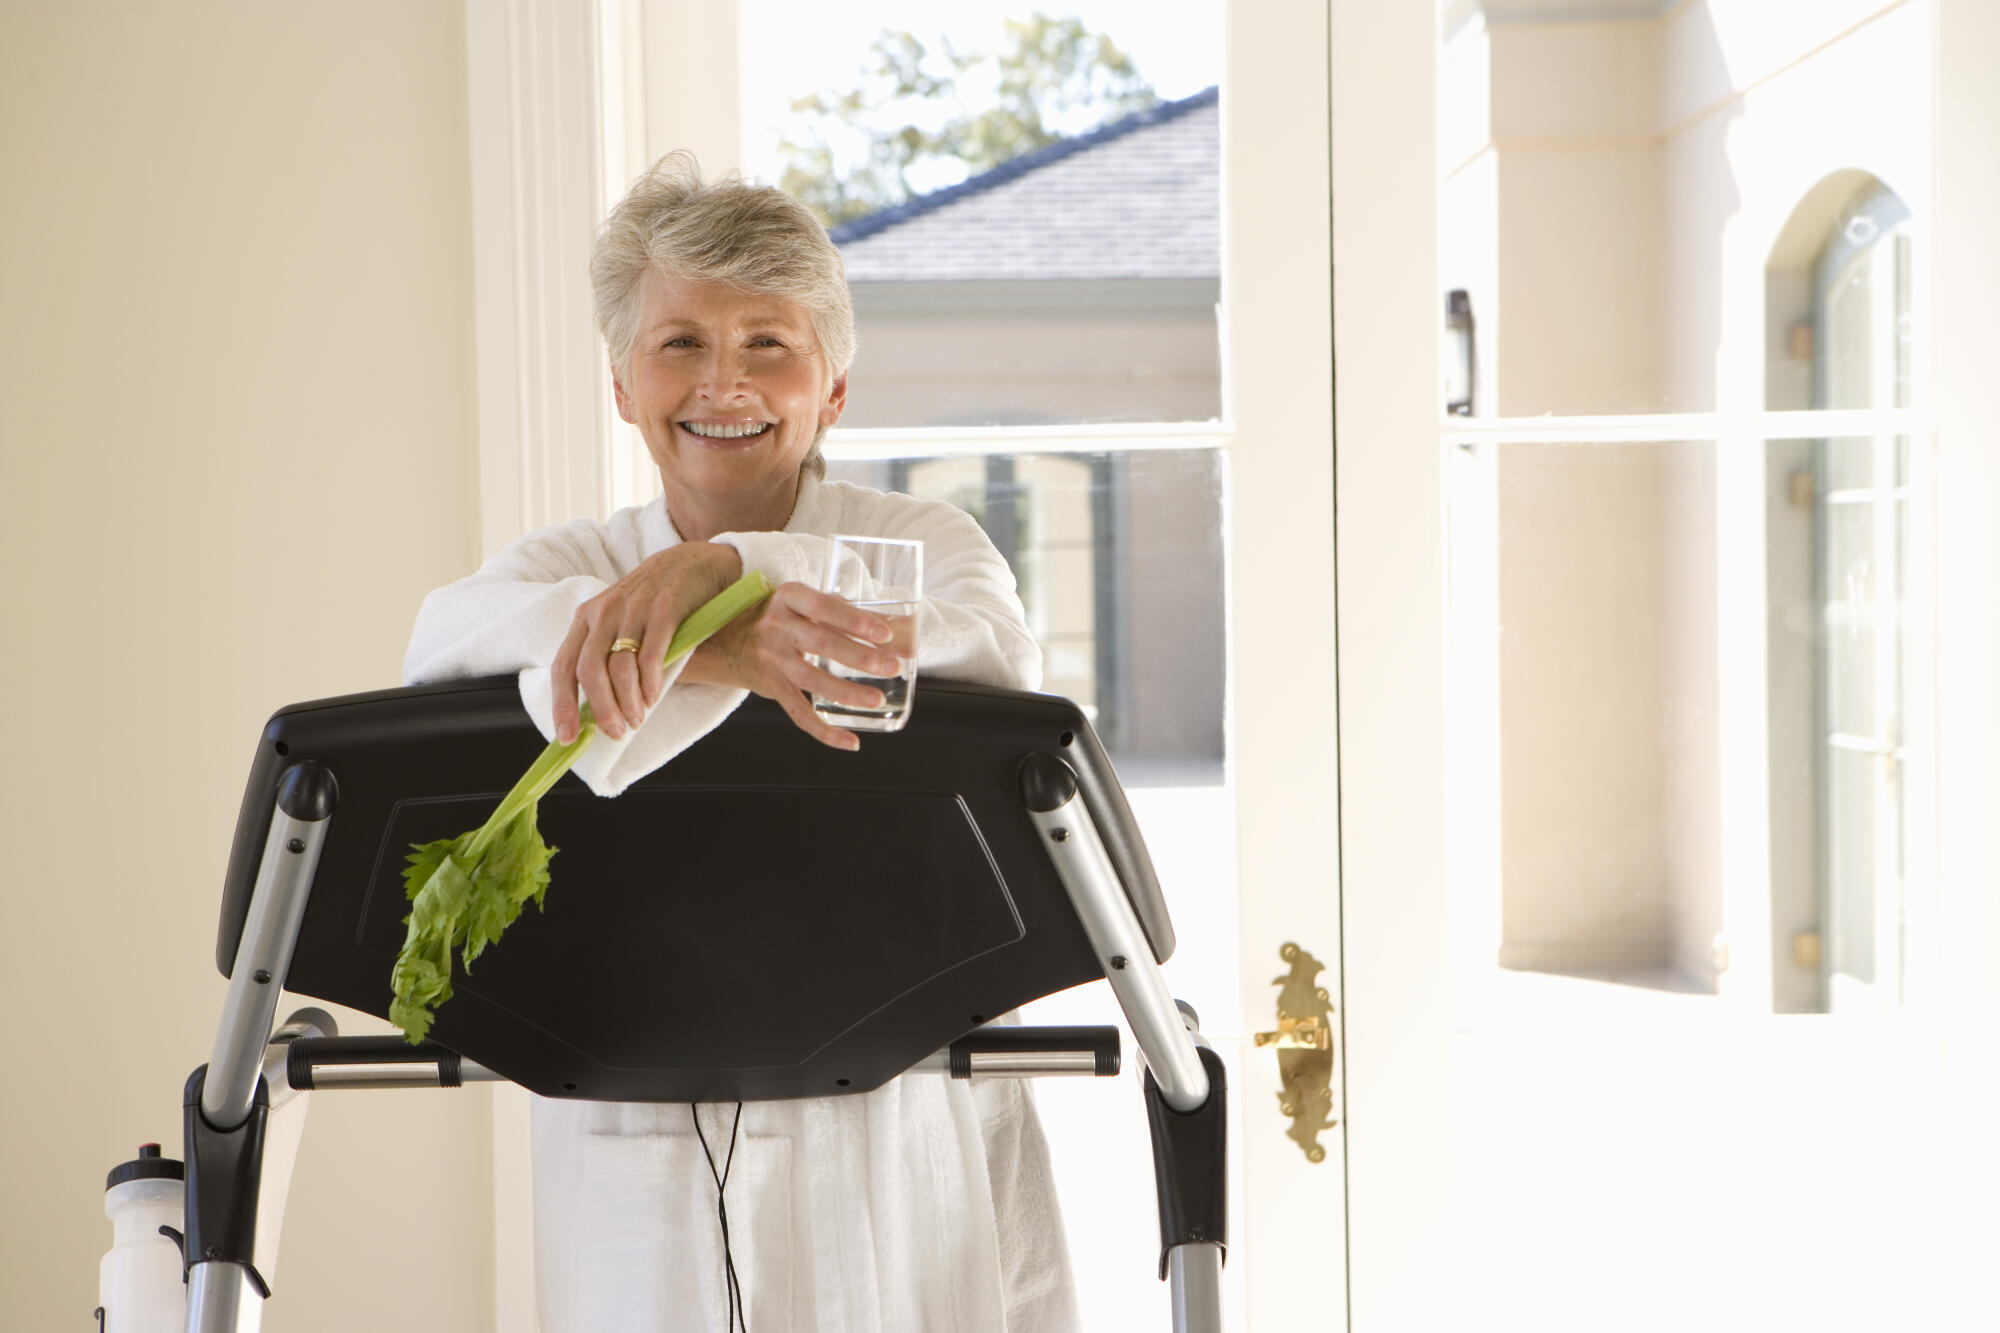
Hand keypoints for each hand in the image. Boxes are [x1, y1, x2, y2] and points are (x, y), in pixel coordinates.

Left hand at [551, 542, 742, 743]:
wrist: (695, 563)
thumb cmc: (657, 602)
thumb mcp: (622, 623)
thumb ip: (608, 657)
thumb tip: (599, 709)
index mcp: (587, 618)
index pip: (563, 666)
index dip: (562, 705)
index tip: (567, 737)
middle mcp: (604, 612)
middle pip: (589, 671)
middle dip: (600, 709)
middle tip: (616, 731)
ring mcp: (633, 608)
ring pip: (618, 667)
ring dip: (627, 702)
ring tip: (638, 718)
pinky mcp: (664, 608)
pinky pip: (650, 654)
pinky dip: (650, 682)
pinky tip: (654, 696)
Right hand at [678, 580, 903, 750]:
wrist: (722, 640)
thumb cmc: (777, 617)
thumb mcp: (800, 604)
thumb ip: (842, 613)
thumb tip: (898, 629)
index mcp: (788, 597)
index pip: (824, 606)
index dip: (855, 620)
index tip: (885, 633)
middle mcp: (775, 626)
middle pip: (821, 642)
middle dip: (860, 657)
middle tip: (891, 666)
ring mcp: (770, 658)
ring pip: (811, 679)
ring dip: (847, 692)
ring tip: (877, 699)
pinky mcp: (770, 686)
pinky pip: (798, 712)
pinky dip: (825, 731)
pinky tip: (850, 741)